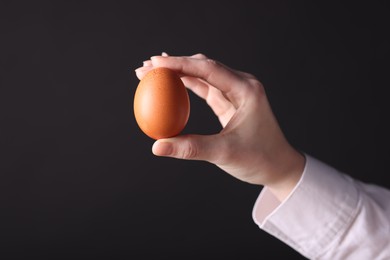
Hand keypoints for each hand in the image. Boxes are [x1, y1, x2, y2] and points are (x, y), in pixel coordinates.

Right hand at [135, 53, 304, 200]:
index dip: (180, 64)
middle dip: (175, 64)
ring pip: (203, 75)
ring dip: (178, 73)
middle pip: (203, 66)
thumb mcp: (224, 153)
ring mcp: (236, 92)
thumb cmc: (259, 159)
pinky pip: (205, 88)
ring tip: (152, 72)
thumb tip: (157, 146)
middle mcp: (242, 85)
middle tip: (147, 67)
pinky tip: (171, 84)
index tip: (155, 62)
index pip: (208, 69)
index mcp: (246, 90)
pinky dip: (187, 85)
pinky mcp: (230, 102)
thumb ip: (191, 148)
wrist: (279, 167)